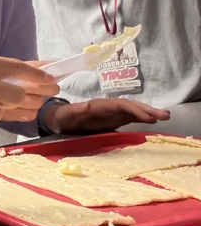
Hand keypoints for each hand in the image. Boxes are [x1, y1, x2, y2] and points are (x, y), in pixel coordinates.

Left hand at [45, 98, 170, 133]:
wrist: (60, 119)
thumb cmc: (63, 117)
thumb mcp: (67, 115)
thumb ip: (76, 111)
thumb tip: (86, 108)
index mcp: (99, 105)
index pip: (120, 105)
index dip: (134, 110)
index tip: (148, 117)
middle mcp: (109, 107)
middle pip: (130, 106)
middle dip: (147, 110)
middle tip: (165, 115)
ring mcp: (112, 112)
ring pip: (133, 110)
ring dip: (149, 113)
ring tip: (165, 116)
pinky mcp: (114, 119)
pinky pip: (130, 117)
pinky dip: (142, 117)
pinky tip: (153, 120)